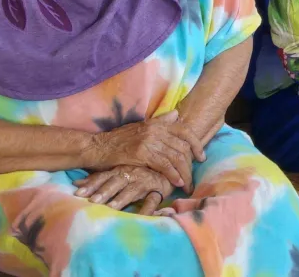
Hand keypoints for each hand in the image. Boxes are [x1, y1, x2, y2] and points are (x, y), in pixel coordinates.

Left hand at [74, 166, 173, 214]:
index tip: (78, 193)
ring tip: (111, 208)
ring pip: (132, 190)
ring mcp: (144, 182)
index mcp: (120, 169)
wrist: (168, 165)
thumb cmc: (139, 171)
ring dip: (121, 199)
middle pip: (116, 182)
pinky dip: (147, 208)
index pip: (103, 177)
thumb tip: (76, 184)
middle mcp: (131, 174)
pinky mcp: (158, 190)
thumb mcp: (119, 171)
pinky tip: (141, 216)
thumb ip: (100, 178)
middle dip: (104, 191)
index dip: (91, 184)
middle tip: (93, 201)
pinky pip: (152, 199)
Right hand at [88, 111, 204, 190]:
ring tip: (187, 185)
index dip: (196, 144)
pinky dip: (173, 174)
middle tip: (193, 179)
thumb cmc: (118, 140)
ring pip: (175, 157)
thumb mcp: (140, 127)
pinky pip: (164, 164)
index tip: (202, 157)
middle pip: (182, 147)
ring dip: (184, 173)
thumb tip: (176, 114)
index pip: (185, 131)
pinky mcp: (141, 153)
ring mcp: (149, 140)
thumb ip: (159, 122)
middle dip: (191, 165)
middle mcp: (155, 130)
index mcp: (157, 123)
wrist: (97, 147)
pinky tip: (177, 182)